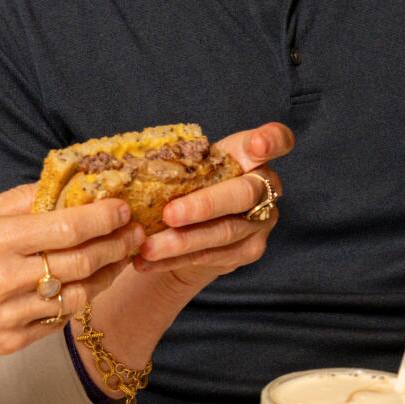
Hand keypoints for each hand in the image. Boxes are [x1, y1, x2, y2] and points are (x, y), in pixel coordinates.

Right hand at [0, 185, 146, 363]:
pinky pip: (59, 318)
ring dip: (108, 274)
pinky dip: (78, 298)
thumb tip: (59, 184)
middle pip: (84, 262)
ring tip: (120, 257)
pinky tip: (86, 282)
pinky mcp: (13, 341)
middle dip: (118, 244)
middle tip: (135, 231)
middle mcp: (7, 279)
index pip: (68, 227)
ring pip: (80, 294)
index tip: (123, 207)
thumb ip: (15, 201)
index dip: (105, 217)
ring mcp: (12, 315)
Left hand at [133, 122, 293, 289]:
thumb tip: (128, 163)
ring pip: (223, 232)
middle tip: (168, 214)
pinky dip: (174, 260)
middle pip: (243, 194)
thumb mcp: (185, 166)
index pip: (276, 141)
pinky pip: (210, 257)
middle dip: (204, 205)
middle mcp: (265, 188)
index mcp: (250, 156)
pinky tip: (147, 262)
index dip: (271, 141)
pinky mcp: (249, 251)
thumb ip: (176, 160)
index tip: (259, 144)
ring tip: (146, 247)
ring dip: (182, 241)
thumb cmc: (189, 184)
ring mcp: (260, 222)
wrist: (195, 225)